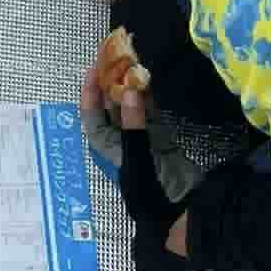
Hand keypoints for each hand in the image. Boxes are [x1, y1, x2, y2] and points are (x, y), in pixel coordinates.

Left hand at [80, 63, 202, 206]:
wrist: (181, 214)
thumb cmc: (150, 190)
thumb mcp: (138, 157)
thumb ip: (133, 123)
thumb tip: (128, 89)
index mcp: (105, 147)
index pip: (91, 114)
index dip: (89, 92)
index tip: (93, 67)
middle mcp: (119, 140)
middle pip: (110, 106)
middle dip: (112, 82)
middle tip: (117, 56)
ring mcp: (140, 138)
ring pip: (131, 106)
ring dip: (131, 87)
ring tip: (133, 62)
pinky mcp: (160, 138)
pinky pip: (150, 112)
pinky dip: (149, 98)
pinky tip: (149, 80)